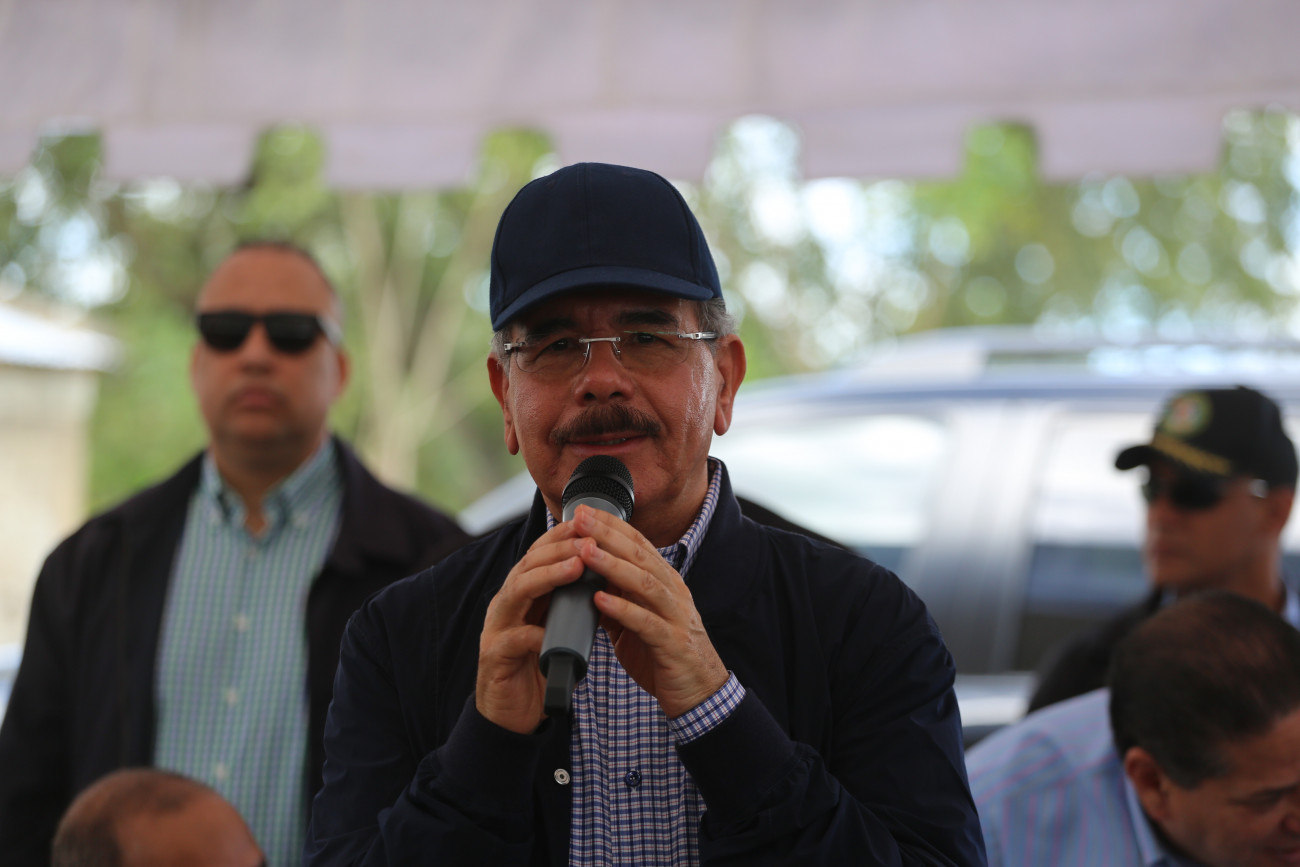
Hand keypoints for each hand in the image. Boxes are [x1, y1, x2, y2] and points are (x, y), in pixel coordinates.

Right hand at [475, 521, 585, 733]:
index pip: (539, 554)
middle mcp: (506, 604)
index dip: (562, 537)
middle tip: (589, 540)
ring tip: (576, 567)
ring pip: (517, 592)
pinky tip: (553, 631)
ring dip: (547, 576)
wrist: (513, 713)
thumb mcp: (556, 626)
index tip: (590, 523)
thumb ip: (569, 601)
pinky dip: (534, 634)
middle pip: (528, 564)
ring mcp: (497, 629)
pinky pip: (514, 640)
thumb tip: (603, 572)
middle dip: (559, 549)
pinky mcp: (496, 657)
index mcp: (522, 594)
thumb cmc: (538, 665)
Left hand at [572, 505, 728, 717]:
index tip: (584, 511)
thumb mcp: (637, 622)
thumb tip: (585, 585)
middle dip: (607, 535)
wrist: (698, 694)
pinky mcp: (672, 644)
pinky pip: (646, 622)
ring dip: (612, 565)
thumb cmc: (664, 655)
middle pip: (639, 556)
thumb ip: (617, 601)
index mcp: (665, 583)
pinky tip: (600, 600)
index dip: (611, 525)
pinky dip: (622, 610)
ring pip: (644, 583)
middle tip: (580, 519)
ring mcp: (675, 617)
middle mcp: (672, 593)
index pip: (638, 544)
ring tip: (585, 552)